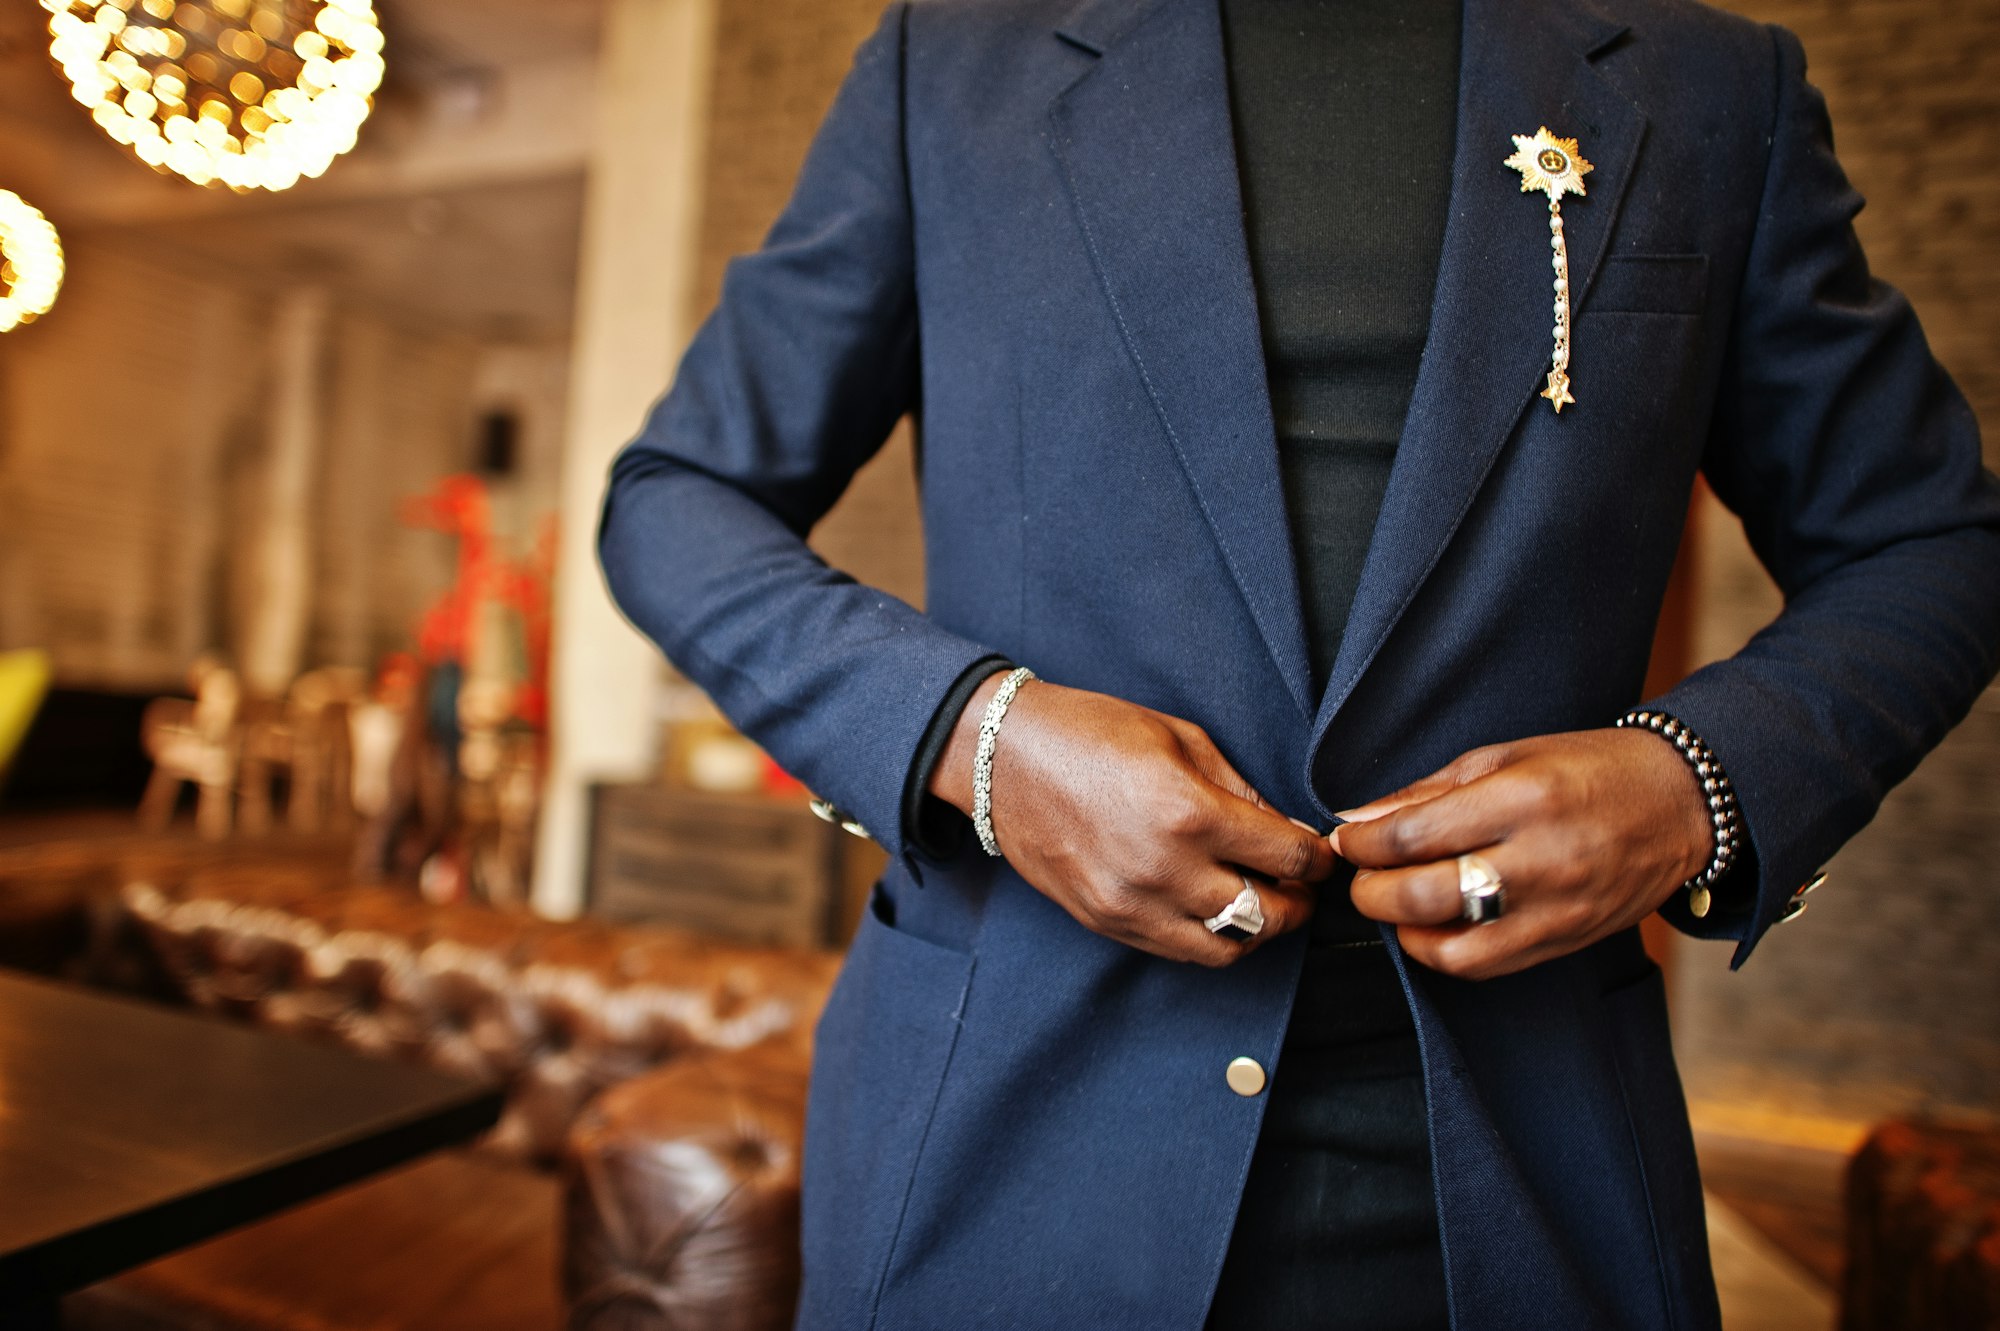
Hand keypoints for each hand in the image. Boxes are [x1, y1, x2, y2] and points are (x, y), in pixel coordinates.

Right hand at [930, 675, 1335, 965]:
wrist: (1002, 758)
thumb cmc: (1091, 732)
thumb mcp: (1181, 738)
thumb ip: (1241, 789)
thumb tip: (1289, 830)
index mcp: (1190, 812)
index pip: (1288, 858)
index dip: (1318, 859)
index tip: (1322, 854)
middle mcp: (1165, 869)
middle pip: (1269, 915)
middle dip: (1298, 902)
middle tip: (1302, 884)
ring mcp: (1132, 904)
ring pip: (1227, 949)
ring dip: (1257, 931)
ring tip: (1263, 903)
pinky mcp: (1106, 922)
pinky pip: (1178, 951)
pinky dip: (1209, 938)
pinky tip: (1213, 909)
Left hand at [1330, 729, 1711, 979]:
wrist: (1679, 803)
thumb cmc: (1586, 769)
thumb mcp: (1503, 758)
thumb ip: (1427, 793)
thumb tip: (1358, 821)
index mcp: (1520, 799)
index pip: (1411, 836)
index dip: (1362, 844)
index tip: (1348, 840)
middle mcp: (1539, 859)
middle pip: (1420, 895)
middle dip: (1371, 890)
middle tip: (1363, 874)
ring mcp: (1555, 909)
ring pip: (1449, 945)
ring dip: (1404, 928)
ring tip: (1396, 901)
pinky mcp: (1565, 941)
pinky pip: (1486, 965)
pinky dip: (1444, 953)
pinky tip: (1432, 927)